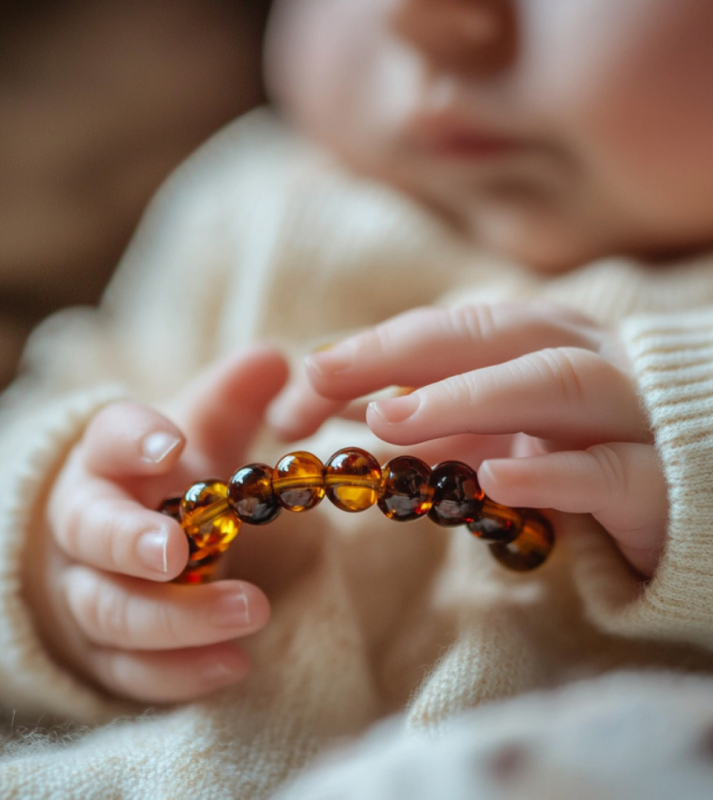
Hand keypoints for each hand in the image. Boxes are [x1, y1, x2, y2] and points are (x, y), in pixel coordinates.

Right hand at [27, 347, 288, 703]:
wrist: (125, 543)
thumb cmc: (167, 481)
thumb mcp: (201, 434)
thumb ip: (234, 399)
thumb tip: (276, 358)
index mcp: (110, 462)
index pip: (108, 440)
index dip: (133, 439)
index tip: (168, 441)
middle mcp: (87, 527)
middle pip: (93, 536)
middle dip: (133, 544)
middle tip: (178, 552)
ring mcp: (90, 592)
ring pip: (111, 612)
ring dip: (177, 618)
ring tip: (251, 611)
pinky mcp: (107, 650)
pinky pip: (131, 671)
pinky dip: (180, 673)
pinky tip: (235, 664)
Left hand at [285, 303, 666, 576]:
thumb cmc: (596, 450)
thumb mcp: (511, 431)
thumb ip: (450, 421)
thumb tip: (368, 415)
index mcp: (544, 342)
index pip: (445, 332)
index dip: (370, 352)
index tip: (301, 385)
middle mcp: (584, 361)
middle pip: (489, 335)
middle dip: (399, 353)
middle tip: (318, 382)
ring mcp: (629, 414)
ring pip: (553, 384)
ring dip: (468, 397)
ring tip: (391, 421)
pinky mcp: (663, 481)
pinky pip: (611, 469)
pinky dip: (553, 468)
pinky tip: (499, 475)